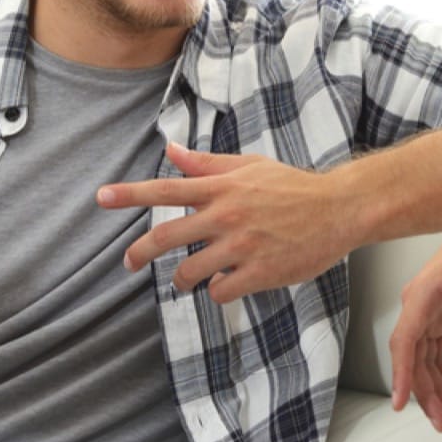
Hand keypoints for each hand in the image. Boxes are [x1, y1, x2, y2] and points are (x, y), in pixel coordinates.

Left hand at [106, 143, 358, 302]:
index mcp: (222, 188)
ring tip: (186, 279)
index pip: (167, 189)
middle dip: (139, 253)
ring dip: (182, 279)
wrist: (339, 209)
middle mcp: (227, 215)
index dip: (130, 194)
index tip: (102, 197)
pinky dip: (216, 290)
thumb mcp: (250, 166)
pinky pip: (221, 290)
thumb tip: (172, 151)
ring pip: (190, 272)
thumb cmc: (293, 187)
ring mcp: (243, 246)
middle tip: (128, 263)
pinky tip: (226, 283)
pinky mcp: (260, 272)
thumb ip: (208, 165)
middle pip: (166, 236)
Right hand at [389, 182, 441, 431]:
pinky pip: (435, 347)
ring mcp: (430, 305)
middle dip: (425, 392)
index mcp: (423, 293)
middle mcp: (420, 301)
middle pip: (413, 356)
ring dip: (434, 386)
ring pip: (424, 356)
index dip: (400, 375)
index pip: (404, 342)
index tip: (400, 404)